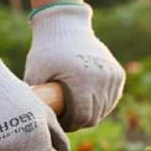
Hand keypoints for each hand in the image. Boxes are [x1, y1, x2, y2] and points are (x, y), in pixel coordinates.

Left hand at [24, 2, 124, 131]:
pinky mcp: (118, 74)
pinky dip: (100, 103)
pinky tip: (87, 100)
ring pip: (104, 110)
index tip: (60, 123)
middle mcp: (102, 80)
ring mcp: (112, 77)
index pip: (81, 117)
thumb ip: (37, 99)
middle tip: (67, 119)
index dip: (70, 125)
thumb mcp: (35, 74)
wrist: (65, 26)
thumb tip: (32, 122)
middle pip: (94, 116)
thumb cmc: (46, 51)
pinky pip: (111, 99)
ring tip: (75, 109)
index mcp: (82, 81)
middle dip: (80, 121)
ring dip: (91, 113)